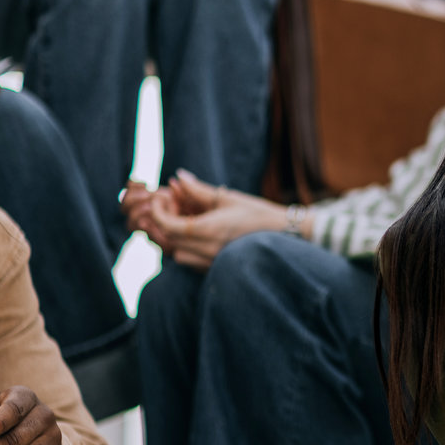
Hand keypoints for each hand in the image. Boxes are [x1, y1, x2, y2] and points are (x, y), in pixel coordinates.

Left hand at [145, 169, 289, 269]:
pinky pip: (191, 260)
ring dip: (175, 236)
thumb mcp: (227, 197)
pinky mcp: (216, 267)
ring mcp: (211, 261)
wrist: (285, 235)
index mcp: (208, 229)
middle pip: (169, 238)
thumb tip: (178, 177)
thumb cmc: (258, 213)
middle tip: (175, 203)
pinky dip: (187, 246)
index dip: (158, 209)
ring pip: (177, 253)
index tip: (161, 196)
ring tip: (187, 219)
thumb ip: (198, 189)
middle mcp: (207, 249)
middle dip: (165, 220)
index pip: (167, 224)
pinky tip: (199, 232)